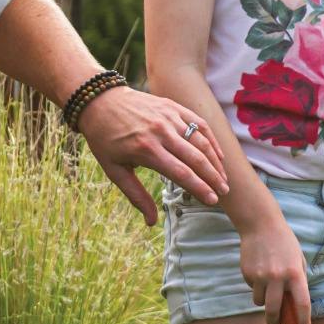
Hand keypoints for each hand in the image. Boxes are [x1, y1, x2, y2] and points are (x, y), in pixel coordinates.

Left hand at [76, 86, 228, 222]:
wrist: (100, 101)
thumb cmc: (105, 139)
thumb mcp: (114, 170)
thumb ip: (136, 195)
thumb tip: (151, 222)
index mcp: (146, 149)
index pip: (181, 173)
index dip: (200, 188)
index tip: (212, 201)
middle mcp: (161, 132)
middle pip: (196, 158)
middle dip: (213, 177)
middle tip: (224, 192)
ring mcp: (169, 117)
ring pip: (201, 141)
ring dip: (216, 161)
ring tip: (223, 178)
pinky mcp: (173, 107)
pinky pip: (199, 123)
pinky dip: (211, 140)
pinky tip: (218, 155)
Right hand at [241, 219, 312, 323]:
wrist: (261, 225)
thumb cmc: (285, 244)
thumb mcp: (298, 259)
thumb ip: (299, 281)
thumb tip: (296, 306)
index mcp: (295, 274)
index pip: (302, 304)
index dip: (304, 322)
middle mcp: (278, 277)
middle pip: (274, 311)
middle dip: (274, 321)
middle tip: (275, 322)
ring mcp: (260, 276)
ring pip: (260, 302)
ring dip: (264, 300)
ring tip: (267, 284)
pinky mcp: (247, 274)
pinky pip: (252, 289)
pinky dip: (256, 286)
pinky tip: (259, 270)